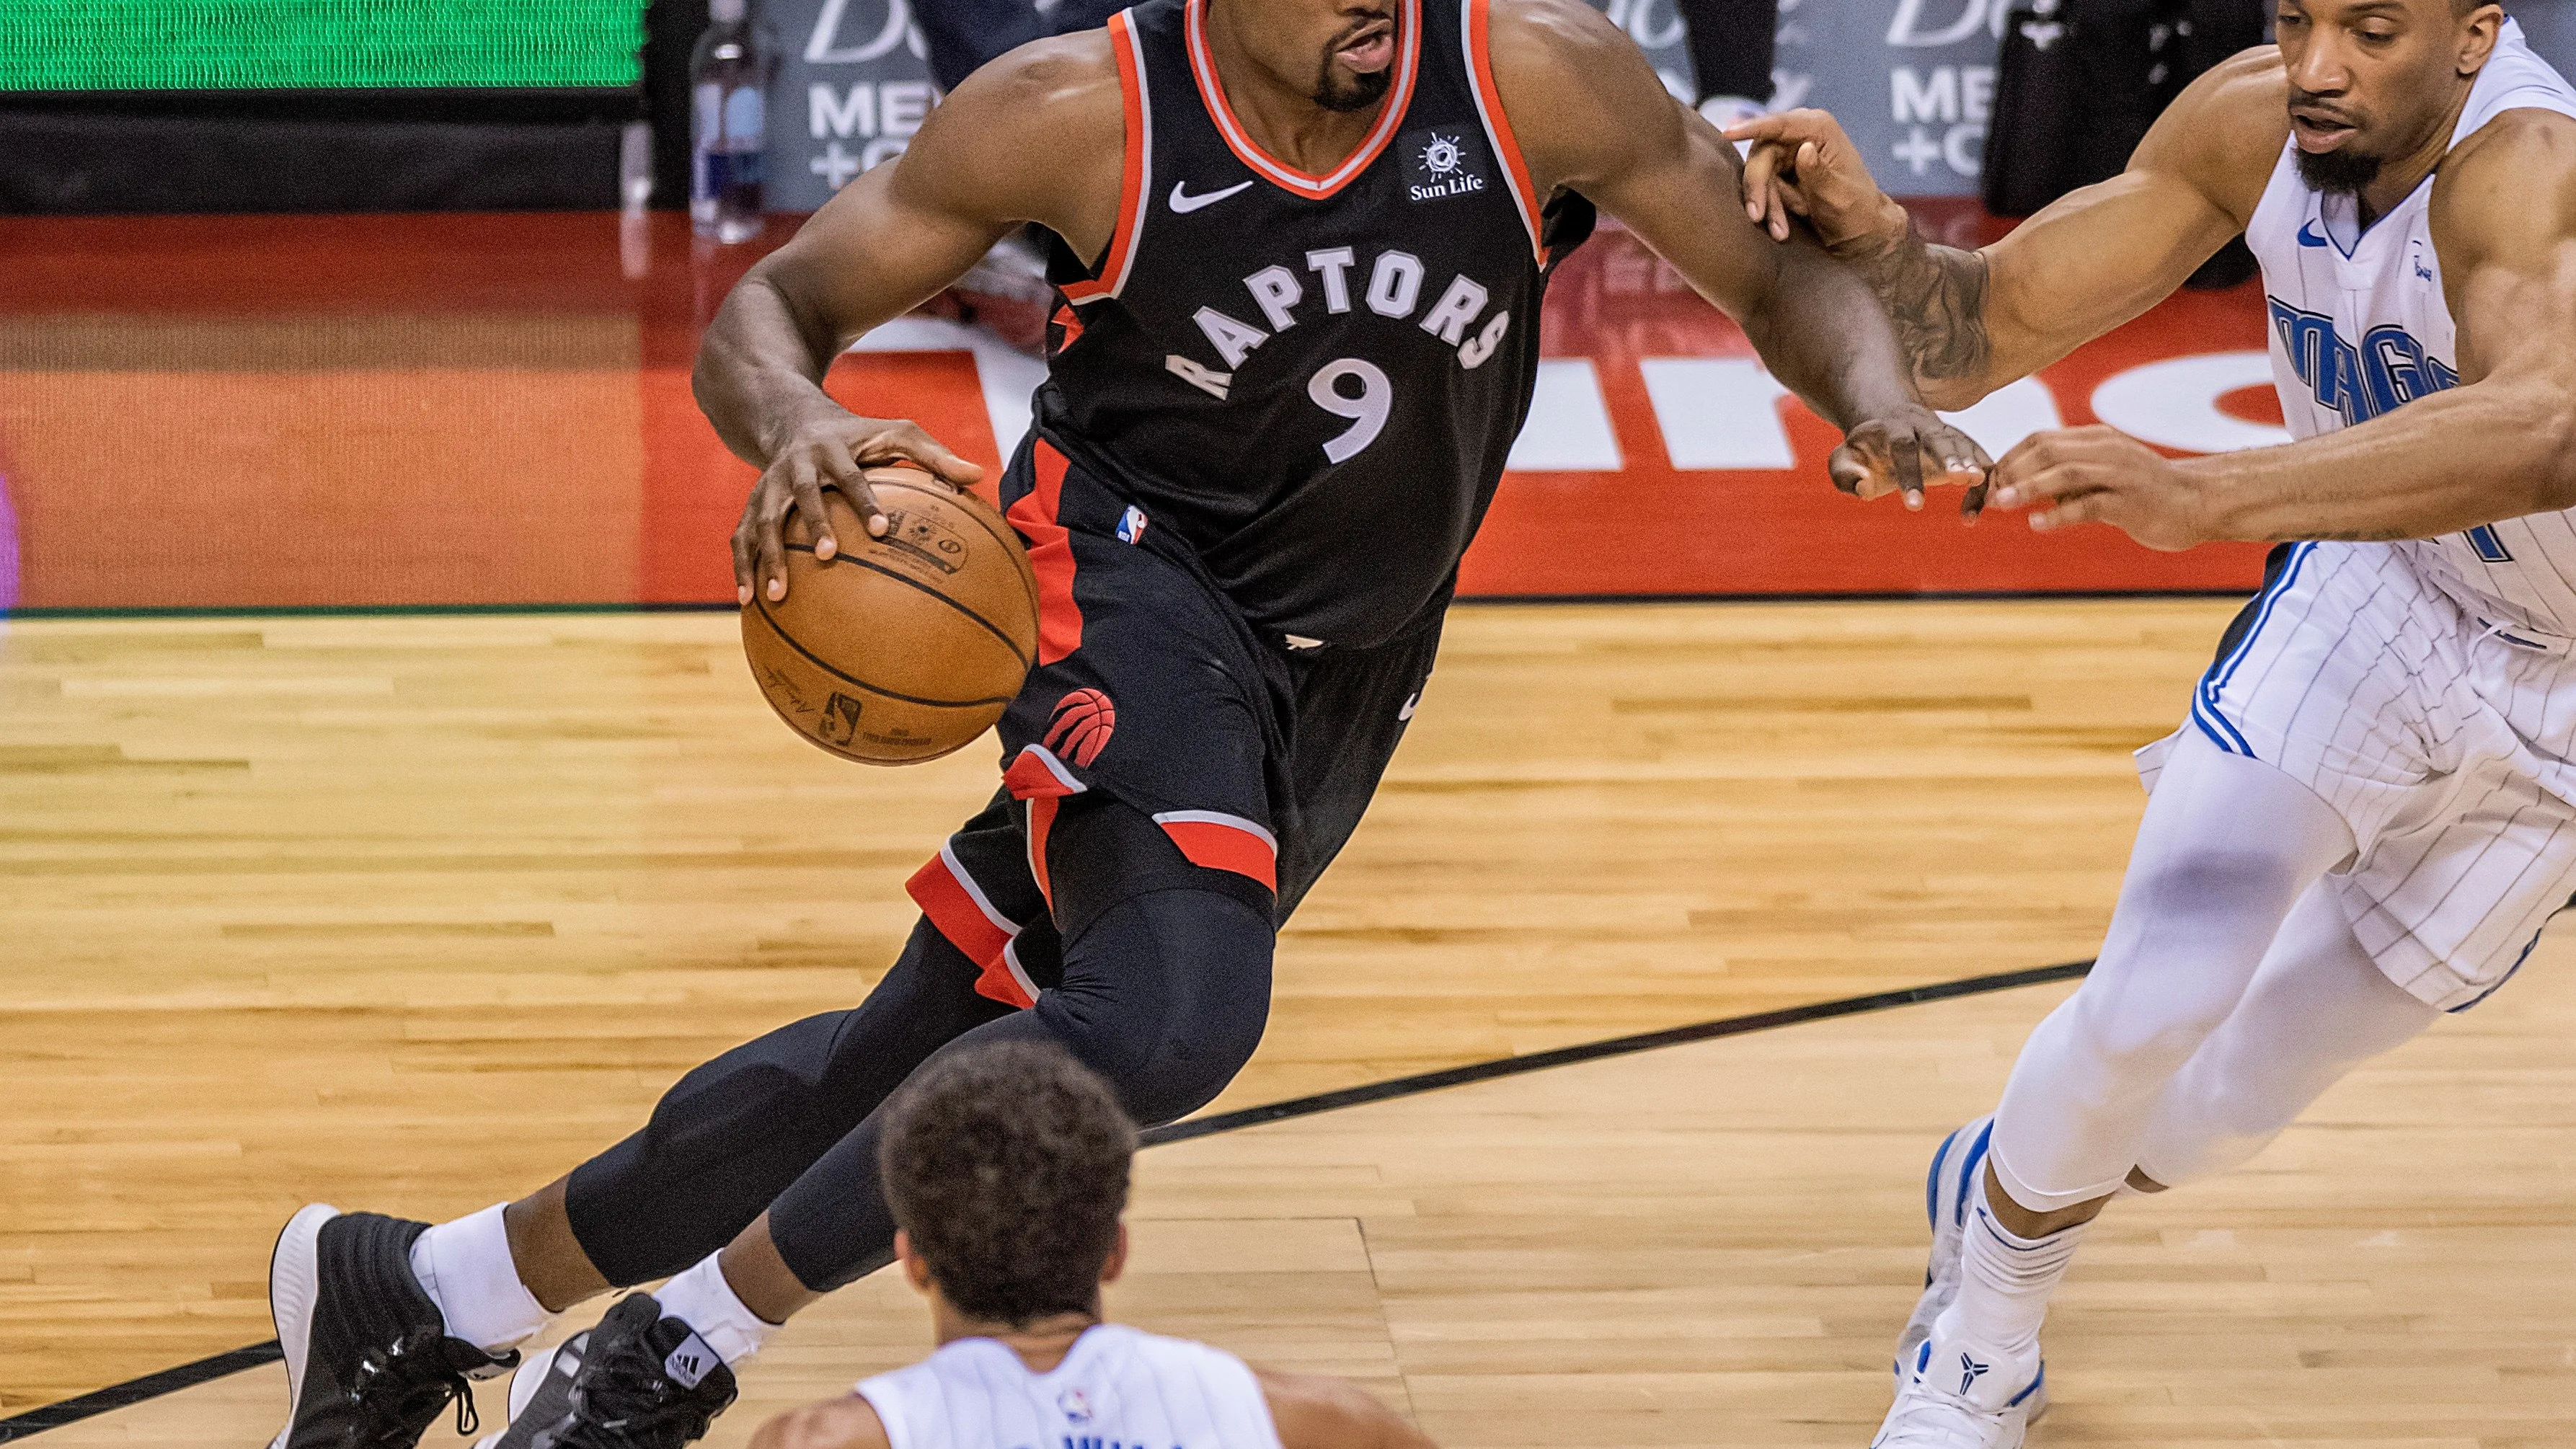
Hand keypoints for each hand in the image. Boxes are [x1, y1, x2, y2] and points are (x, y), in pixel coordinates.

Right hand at [731, 406, 985, 603]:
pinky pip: (741, 537)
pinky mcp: (752, 503)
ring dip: (768, 556)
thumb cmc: (857, 435)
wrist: (791, 417)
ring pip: (762, 520)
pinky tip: (748, 601)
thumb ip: (935, 455)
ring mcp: (769, 486)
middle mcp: (797, 466)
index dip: (864, 501)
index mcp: (834, 450)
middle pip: (802, 495)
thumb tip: (980, 475)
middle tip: (830, 555)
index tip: (882, 529)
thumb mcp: (897, 432)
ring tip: (777, 595)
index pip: (852, 476)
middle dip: (815, 524)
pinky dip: (743, 566)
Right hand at [1723, 109, 1911, 253]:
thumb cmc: (1855, 211)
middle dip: (1759, 188)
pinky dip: (1769, 208)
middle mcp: (1801, 133)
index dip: (1750, 127)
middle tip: (1757, 217)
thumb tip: (1803, 149)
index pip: (1778, 124)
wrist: (1860, 231)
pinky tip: (1781, 228)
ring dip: (1766, 205)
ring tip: (1779, 232)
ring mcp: (1789, 151)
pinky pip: (1763, 187)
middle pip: (1761, 154)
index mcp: (1819, 128)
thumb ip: (1819, 173)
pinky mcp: (1781, 170)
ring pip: (1758, 174)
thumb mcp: (1837, 195)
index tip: (1727, 132)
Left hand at [1829, 404, 1993, 513]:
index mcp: (1892, 428)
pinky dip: (1980, 485)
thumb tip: (1864, 487)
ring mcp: (1945, 433)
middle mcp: (1922, 426)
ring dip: (1973, 465)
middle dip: (1951, 457)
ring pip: (1964, 445)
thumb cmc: (1863, 449)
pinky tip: (1969, 517)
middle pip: (1940, 438)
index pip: (1903, 447)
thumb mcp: (1843, 458)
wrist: (1885, 418)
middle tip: (1961, 478)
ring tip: (1978, 484)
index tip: (1914, 507)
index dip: (1910, 475)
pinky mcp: (1960, 445)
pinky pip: (1978, 461)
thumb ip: (1845, 473)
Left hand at [1987, 425, 2212, 549]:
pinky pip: (2089, 504)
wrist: (2197, 501)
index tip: (1988, 482)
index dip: (2009, 459)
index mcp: (2095, 439)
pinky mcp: (2130, 500)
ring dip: (2027, 487)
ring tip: (2000, 503)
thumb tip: (2022, 490)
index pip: (2040, 439)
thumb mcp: (2101, 475)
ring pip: (2065, 472)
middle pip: (2046, 450)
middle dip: (2011, 471)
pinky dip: (2059, 514)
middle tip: (1987, 495)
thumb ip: (2066, 478)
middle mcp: (2105, 449)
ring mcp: (2119, 473)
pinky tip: (2037, 524)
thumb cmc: (2142, 491)